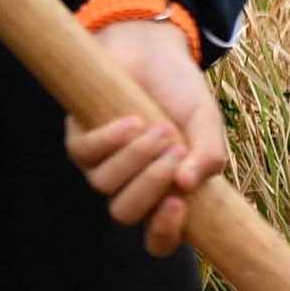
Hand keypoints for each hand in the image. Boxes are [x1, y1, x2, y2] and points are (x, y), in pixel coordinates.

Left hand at [65, 17, 226, 257]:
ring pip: (104, 185)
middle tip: (175, 150)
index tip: (179, 205)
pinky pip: (85, 155)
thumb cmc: (181, 93)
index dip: (164, 235)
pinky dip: (110, 140)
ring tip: (159, 127)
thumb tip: (188, 184)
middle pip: (126, 213)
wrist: (153, 51)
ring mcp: (103, 165)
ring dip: (135, 158)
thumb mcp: (207, 122)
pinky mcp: (79, 141)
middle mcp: (131, 186)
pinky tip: (131, 120)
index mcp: (166, 192)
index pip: (158, 239)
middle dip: (150, 185)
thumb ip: (210, 154)